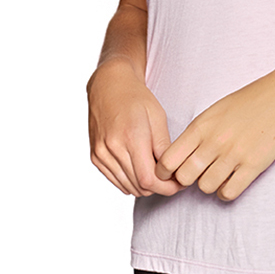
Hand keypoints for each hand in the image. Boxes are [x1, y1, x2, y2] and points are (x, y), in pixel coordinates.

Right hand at [88, 59, 183, 196]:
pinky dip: (131, 181)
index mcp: (131, 137)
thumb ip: (164, 146)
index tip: (179, 183)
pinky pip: (116, 181)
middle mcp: (112, 148)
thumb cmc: (137, 98)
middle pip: (139, 186)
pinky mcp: (96, 157)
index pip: (148, 179)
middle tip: (173, 178)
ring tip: (159, 172)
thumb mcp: (158, 117)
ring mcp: (101, 154)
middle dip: (160, 188)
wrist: (109, 85)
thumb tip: (172, 171)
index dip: (167, 187)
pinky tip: (142, 168)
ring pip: (128, 187)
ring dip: (146, 186)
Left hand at [155, 64, 274, 200]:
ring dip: (209, 184)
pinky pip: (228, 192)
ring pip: (205, 187)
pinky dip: (226, 191)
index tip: (173, 171)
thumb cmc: (250, 101)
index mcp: (201, 125)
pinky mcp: (254, 165)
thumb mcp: (216, 110)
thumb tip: (179, 157)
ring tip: (218, 174)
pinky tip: (232, 180)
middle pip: (184, 177)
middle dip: (187, 179)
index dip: (165, 171)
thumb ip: (197, 133)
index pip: (167, 160)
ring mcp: (234, 154)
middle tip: (198, 173)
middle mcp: (214, 141)